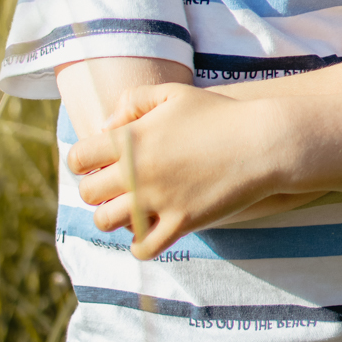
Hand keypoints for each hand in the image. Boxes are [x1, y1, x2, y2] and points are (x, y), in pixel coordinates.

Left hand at [69, 82, 296, 258]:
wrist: (263, 142)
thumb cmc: (219, 114)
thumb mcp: (174, 94)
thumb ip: (133, 100)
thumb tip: (106, 127)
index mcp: (131, 138)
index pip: (78, 158)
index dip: (85, 161)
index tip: (102, 162)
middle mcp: (138, 171)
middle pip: (88, 193)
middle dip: (97, 190)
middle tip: (117, 186)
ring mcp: (158, 200)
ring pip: (106, 222)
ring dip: (113, 217)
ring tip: (130, 209)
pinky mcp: (181, 223)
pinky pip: (142, 248)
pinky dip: (140, 244)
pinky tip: (151, 230)